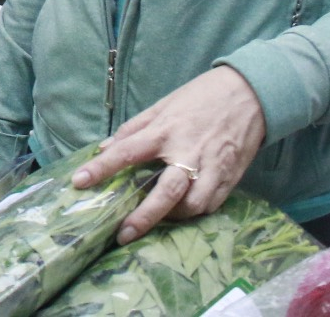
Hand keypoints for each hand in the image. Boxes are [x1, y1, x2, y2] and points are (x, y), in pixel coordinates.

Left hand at [71, 66, 266, 243]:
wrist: (250, 94)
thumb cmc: (201, 97)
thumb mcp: (163, 105)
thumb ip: (134, 128)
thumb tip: (105, 147)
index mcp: (165, 130)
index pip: (126, 151)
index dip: (100, 167)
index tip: (79, 182)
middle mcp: (187, 152)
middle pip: (164, 191)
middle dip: (143, 217)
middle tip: (122, 234)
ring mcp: (211, 167)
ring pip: (192, 205)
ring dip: (171, 218)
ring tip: (154, 221)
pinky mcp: (230, 177)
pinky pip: (211, 204)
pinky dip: (194, 212)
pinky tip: (181, 212)